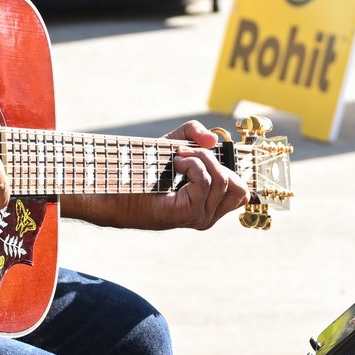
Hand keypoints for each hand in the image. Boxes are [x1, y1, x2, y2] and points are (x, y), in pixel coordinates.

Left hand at [70, 122, 249, 232]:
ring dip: (199, 159)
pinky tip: (174, 165)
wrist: (113, 188)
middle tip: (184, 155)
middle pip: (237, 184)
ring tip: (176, 160)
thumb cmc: (140, 172)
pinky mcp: (188, 214)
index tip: (198, 155)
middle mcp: (208, 217)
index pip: (241, 191)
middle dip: (212, 160)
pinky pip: (206, 181)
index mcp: (209, 207)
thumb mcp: (171, 146)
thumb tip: (212, 139)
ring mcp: (200, 218)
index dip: (227, 166)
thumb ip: (192, 135)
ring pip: (222, 179)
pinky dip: (191, 164)